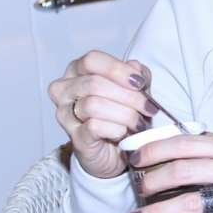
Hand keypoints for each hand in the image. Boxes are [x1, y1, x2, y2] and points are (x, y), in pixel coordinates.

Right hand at [46, 51, 157, 178]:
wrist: (115, 152)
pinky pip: (95, 127)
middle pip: (95, 83)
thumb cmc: (121, 114)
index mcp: (76, 71)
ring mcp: (65, 115)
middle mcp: (64, 90)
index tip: (140, 82)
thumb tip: (135, 68)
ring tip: (139, 122)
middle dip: (128, 96)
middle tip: (148, 107)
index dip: (117, 70)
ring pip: (94, 105)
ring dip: (125, 114)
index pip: (92, 60)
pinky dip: (116, 129)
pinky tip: (124, 133)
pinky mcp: (74, 138)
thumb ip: (136, 75)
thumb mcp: (134, 89)